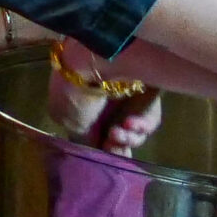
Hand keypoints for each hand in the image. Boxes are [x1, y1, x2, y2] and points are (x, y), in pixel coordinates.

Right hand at [47, 41, 162, 155]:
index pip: (95, 137)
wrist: (93, 63)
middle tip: (110, 145)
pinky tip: (129, 123)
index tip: (101, 153)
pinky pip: (148, 121)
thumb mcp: (67, 120)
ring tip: (118, 133)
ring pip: (134, 133)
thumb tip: (93, 149)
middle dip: (115, 147)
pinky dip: (140, 126)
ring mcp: (128, 103)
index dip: (100, 150)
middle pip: (117, 138)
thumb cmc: (73, 93)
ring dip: (127, 138)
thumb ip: (82, 139)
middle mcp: (106, 107)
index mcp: (82, 110)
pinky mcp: (150, 99)